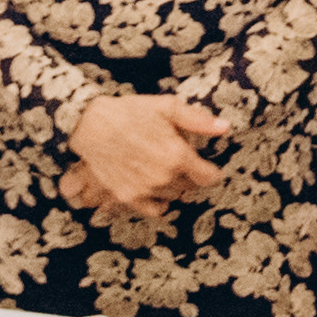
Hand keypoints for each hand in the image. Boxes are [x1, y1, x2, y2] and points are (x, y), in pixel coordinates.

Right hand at [61, 93, 225, 217]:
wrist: (91, 125)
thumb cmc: (129, 112)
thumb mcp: (167, 107)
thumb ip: (198, 120)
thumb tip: (224, 127)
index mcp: (177, 156)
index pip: (209, 177)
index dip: (211, 172)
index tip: (209, 168)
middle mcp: (164, 178)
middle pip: (191, 186)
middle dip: (190, 175)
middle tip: (181, 161)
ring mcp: (145, 190)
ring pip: (174, 196)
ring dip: (174, 186)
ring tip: (165, 169)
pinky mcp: (128, 196)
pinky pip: (154, 208)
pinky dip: (159, 201)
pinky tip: (155, 187)